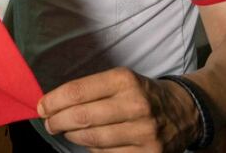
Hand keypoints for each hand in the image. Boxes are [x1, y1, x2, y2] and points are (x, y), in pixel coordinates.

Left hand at [37, 67, 199, 151]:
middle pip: (81, 117)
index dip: (53, 102)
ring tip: (67, 131)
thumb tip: (51, 105)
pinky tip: (92, 141)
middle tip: (49, 123)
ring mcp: (144, 132)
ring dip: (72, 136)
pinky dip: (93, 149)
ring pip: (92, 139)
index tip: (41, 107)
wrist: (184, 111)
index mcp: (124, 80)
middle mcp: (135, 104)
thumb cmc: (140, 94)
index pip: (77, 92)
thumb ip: (88, 90)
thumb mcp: (120, 80)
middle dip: (57, 122)